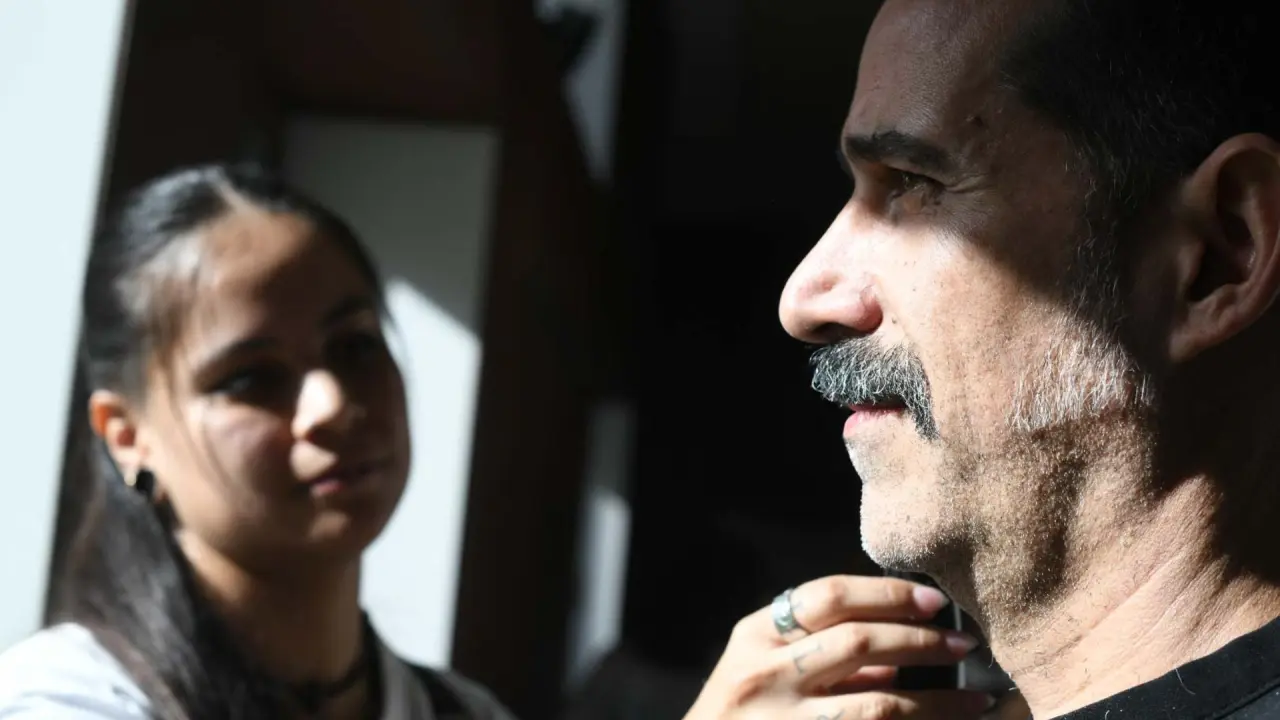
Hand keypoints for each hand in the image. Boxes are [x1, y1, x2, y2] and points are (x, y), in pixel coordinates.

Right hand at [683, 575, 993, 719]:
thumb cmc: (739, 713)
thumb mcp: (760, 666)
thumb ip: (817, 648)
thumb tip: (901, 644)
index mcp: (755, 637)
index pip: (828, 597)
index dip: (887, 594)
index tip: (932, 601)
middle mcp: (765, 675)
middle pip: (857, 641)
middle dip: (920, 640)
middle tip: (963, 643)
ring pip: (875, 703)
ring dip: (935, 700)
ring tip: (975, 699)